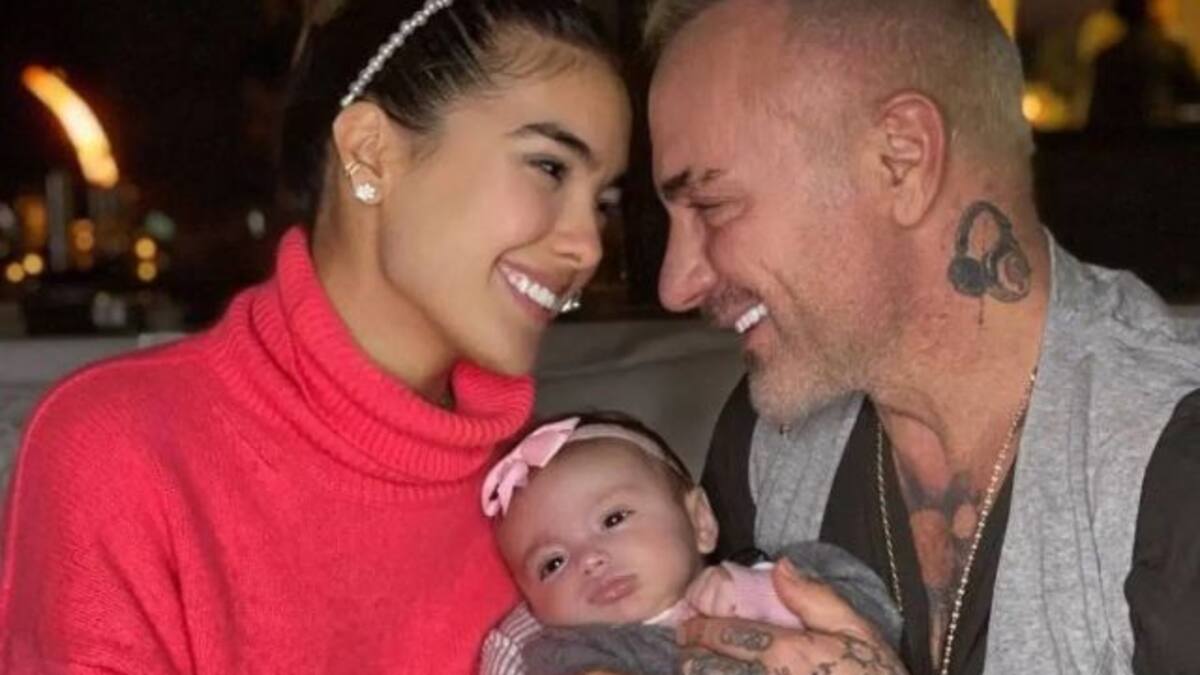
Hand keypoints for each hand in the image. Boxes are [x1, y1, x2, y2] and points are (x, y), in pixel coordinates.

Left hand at [677, 559, 907, 674]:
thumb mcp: (859, 632)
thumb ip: (817, 599)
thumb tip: (780, 566)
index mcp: (786, 653)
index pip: (722, 635)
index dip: (698, 627)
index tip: (691, 623)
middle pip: (703, 667)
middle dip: (690, 654)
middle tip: (689, 646)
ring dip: (696, 674)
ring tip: (696, 667)